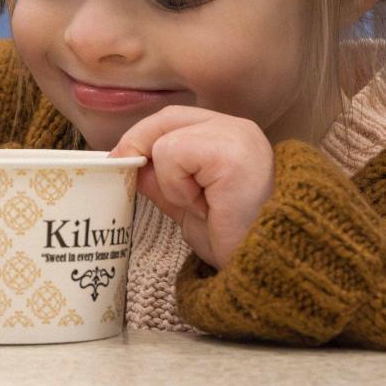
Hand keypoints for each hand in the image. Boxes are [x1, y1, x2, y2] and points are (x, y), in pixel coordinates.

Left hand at [109, 107, 274, 270]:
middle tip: (129, 172)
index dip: (143, 136)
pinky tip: (203, 205)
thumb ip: (163, 180)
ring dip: (170, 181)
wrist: (264, 267)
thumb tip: (131, 161)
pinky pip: (175, 154)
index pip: (175, 119)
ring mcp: (237, 137)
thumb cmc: (236, 240)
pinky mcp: (229, 152)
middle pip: (168, 118)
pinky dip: (177, 185)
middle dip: (139, 144)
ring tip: (199, 205)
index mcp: (231, 137)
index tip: (121, 159)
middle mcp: (238, 129)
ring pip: (166, 141)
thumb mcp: (188, 205)